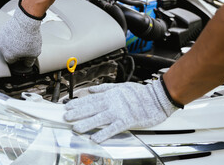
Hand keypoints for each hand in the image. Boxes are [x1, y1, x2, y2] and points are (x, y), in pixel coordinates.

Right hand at [0, 0, 43, 66]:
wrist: (26, 22)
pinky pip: (6, 34)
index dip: (18, 59)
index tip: (23, 55)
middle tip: (24, 46)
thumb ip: (30, 61)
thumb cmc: (29, 38)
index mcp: (8, 55)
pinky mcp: (2, 29)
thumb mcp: (34, 53)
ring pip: (6, 43)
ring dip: (12, 42)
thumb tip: (28, 63)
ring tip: (22, 38)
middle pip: (8, 52)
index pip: (11, 61)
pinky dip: (12, 34)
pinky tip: (20, 32)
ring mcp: (1, 37)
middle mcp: (2, 47)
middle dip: (15, 50)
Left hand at [64, 79, 178, 142]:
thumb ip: (104, 88)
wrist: (157, 98)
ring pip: (99, 118)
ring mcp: (119, 112)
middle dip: (77, 113)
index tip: (68, 106)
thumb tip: (90, 89)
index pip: (90, 99)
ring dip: (87, 124)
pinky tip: (95, 138)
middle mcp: (112, 102)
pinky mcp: (127, 121)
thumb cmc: (139, 93)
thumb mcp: (120, 86)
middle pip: (92, 108)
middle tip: (66, 117)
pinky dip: (104, 133)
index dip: (78, 103)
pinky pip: (113, 128)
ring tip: (76, 129)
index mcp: (110, 94)